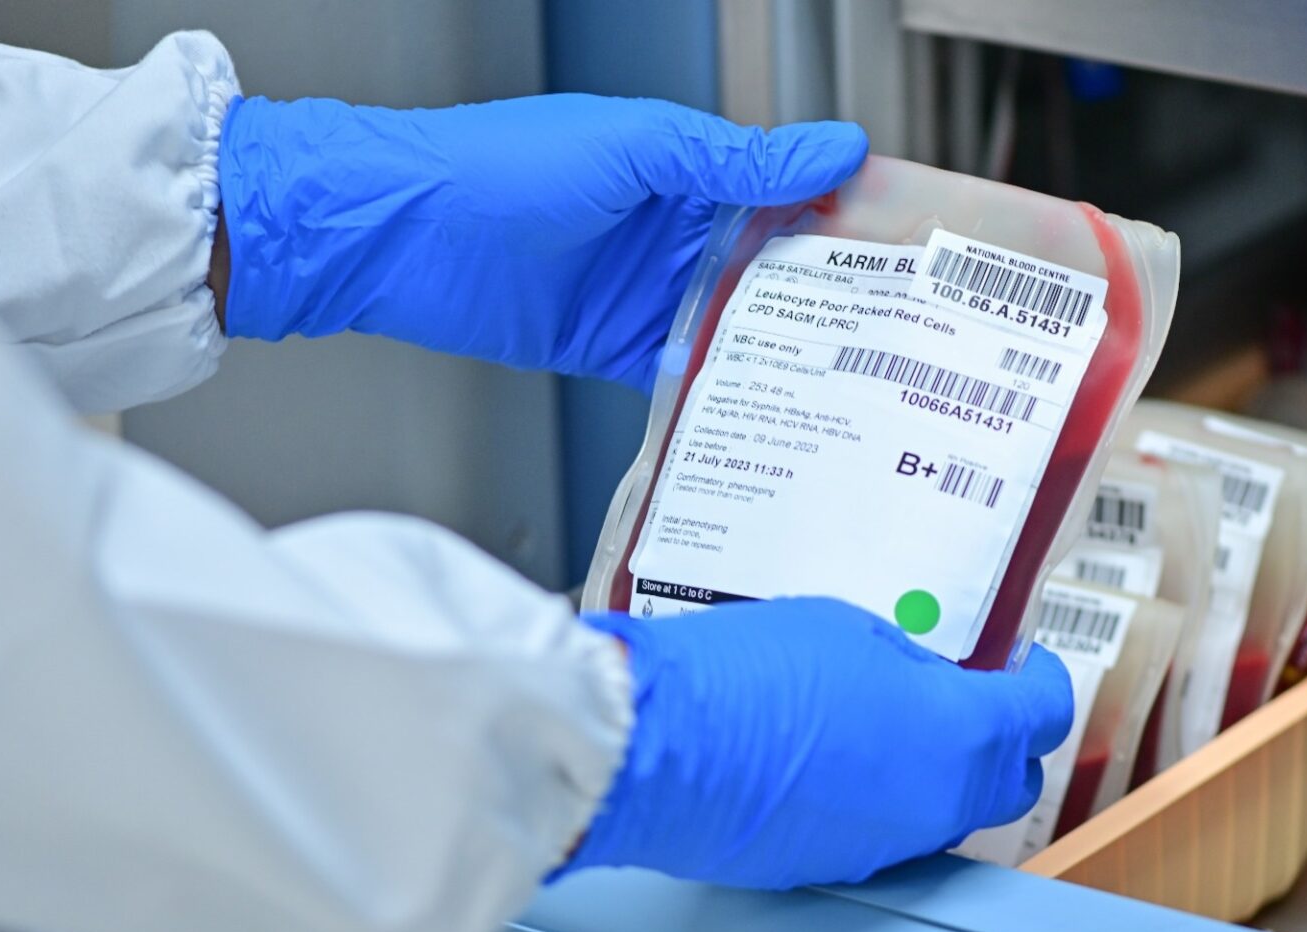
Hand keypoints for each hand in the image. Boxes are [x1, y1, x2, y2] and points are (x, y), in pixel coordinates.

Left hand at [217, 94, 868, 390]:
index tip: (909, 245)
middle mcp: (673, 230)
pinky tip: (769, 410)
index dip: (847, 216)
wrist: (398, 234)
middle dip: (832, 296)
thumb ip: (736, 160)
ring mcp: (646, 290)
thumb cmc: (500, 167)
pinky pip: (685, 371)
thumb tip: (836, 147)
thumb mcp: (637, 150)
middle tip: (900, 330)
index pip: (787, 190)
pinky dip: (722, 389)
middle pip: (774, 266)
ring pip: (738, 324)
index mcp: (687, 167)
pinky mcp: (615, 345)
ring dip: (785, 351)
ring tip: (853, 381)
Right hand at [562, 598, 1071, 888]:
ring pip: (944, 809)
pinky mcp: (835, 864)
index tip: (1024, 660)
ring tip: (892, 717)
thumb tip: (929, 676)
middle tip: (970, 691)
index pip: (1042, 714)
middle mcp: (936, 803)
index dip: (1040, 679)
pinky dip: (879, 794)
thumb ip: (912, 659)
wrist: (655, 745)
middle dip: (1000, 736)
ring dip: (937, 768)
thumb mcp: (849, 627)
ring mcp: (885, 843)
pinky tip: (838, 755)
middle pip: (1007, 779)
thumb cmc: (744, 675)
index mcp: (960, 734)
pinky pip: (884, 829)